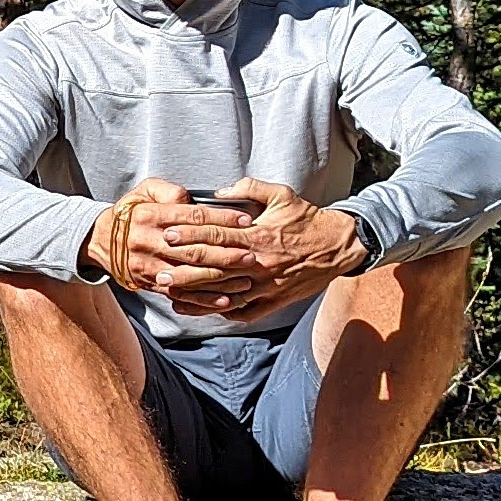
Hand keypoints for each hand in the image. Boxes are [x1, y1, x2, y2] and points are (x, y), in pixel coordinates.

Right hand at [86, 177, 255, 298]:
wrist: (100, 241)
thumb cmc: (131, 213)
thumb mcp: (144, 191)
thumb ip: (168, 191)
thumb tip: (190, 199)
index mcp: (148, 216)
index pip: (192, 217)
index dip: (221, 218)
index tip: (245, 220)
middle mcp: (147, 242)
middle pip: (193, 249)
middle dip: (226, 253)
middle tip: (251, 254)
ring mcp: (148, 266)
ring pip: (190, 274)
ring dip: (220, 279)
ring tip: (245, 277)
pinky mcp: (149, 283)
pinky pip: (180, 293)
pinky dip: (203, 299)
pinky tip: (225, 300)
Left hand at [149, 177, 369, 317]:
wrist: (341, 246)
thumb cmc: (307, 220)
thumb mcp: (281, 195)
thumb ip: (249, 188)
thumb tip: (219, 192)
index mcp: (258, 236)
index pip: (217, 237)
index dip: (190, 236)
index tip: (168, 235)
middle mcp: (260, 263)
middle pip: (214, 268)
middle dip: (184, 269)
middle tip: (158, 269)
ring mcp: (266, 285)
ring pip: (225, 294)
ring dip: (196, 295)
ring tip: (170, 293)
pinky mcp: (274, 301)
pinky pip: (244, 312)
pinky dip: (221, 312)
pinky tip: (200, 309)